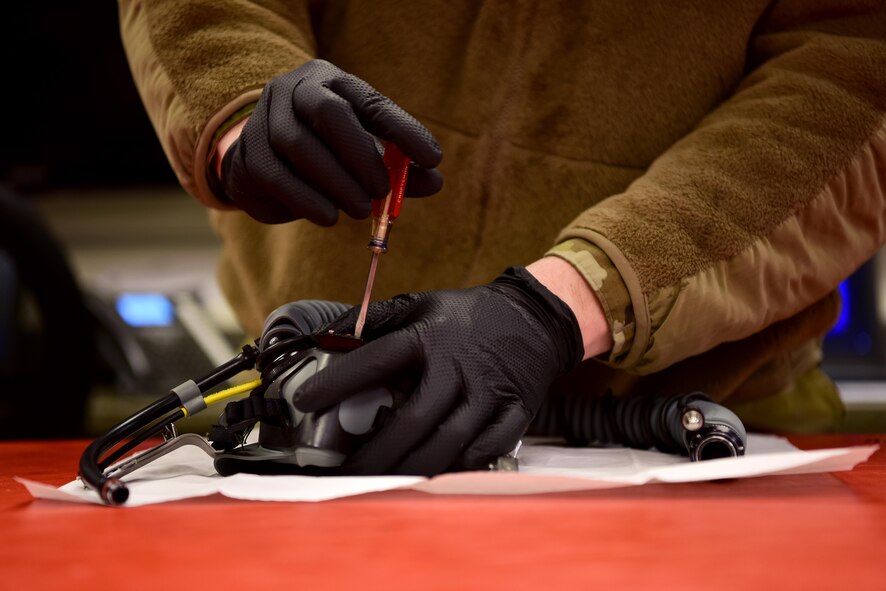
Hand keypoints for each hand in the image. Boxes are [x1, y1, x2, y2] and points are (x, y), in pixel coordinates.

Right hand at [220, 59, 442, 224]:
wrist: (264, 163)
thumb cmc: (325, 155)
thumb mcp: (364, 155)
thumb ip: (398, 169)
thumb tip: (435, 182)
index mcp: (332, 82)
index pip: (371, 102)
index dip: (404, 130)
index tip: (433, 158)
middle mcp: (294, 90)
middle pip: (328, 113)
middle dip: (361, 156)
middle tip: (382, 190)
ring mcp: (264, 118)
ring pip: (298, 144)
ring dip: (336, 182)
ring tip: (360, 209)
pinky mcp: (248, 152)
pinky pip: (276, 175)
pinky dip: (307, 200)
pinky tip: (329, 217)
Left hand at [292, 267, 583, 474]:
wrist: (536, 317)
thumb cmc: (472, 315)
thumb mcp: (423, 302)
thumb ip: (376, 318)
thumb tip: (327, 334)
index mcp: (431, 336)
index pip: (377, 360)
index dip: (338, 381)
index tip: (306, 400)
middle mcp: (459, 367)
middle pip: (413, 419)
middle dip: (376, 452)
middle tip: (345, 472)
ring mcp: (489, 393)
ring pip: (449, 442)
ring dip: (413, 468)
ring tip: (383, 483)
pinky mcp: (515, 413)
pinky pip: (487, 449)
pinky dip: (460, 466)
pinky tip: (435, 475)